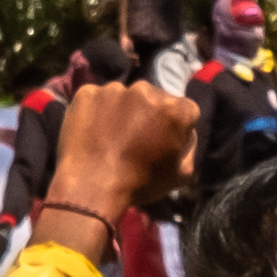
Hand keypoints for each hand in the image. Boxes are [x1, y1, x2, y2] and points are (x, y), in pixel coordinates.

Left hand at [46, 79, 193, 229]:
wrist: (91, 188)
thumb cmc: (140, 183)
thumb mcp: (181, 174)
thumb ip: (189, 146)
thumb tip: (185, 132)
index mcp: (174, 109)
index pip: (185, 110)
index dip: (176, 127)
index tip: (164, 142)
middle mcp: (145, 89)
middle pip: (154, 98)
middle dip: (150, 114)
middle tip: (136, 139)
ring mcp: (113, 89)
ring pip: (124, 97)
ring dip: (123, 111)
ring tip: (112, 137)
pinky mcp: (87, 92)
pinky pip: (97, 99)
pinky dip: (97, 111)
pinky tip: (93, 133)